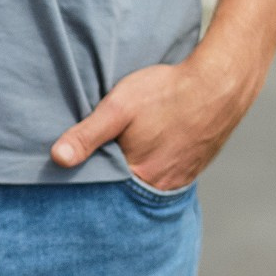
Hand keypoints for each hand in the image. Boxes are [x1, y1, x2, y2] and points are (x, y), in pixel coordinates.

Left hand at [50, 57, 247, 189]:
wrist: (218, 85)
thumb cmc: (166, 93)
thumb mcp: (119, 107)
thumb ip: (88, 135)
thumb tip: (57, 159)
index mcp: (138, 177)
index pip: (103, 190)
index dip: (87, 179)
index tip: (73, 171)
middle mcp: (160, 186)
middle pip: (124, 189)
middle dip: (109, 178)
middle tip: (96, 159)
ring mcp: (179, 179)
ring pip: (144, 183)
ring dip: (131, 172)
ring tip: (120, 154)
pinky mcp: (191, 168)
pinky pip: (164, 174)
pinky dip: (151, 166)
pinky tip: (147, 149)